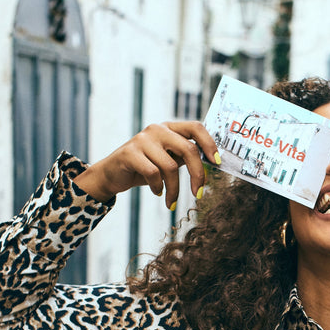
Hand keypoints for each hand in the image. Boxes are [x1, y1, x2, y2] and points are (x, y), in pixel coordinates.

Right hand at [73, 121, 219, 208]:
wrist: (112, 174)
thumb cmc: (145, 168)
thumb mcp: (168, 160)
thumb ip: (185, 157)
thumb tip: (211, 163)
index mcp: (170, 128)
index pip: (196, 127)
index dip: (209, 144)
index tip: (217, 163)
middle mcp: (158, 129)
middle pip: (188, 149)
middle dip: (197, 175)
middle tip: (198, 194)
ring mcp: (143, 139)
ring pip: (170, 166)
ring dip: (174, 189)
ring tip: (171, 201)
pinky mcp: (130, 152)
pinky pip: (153, 173)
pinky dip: (158, 188)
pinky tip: (157, 192)